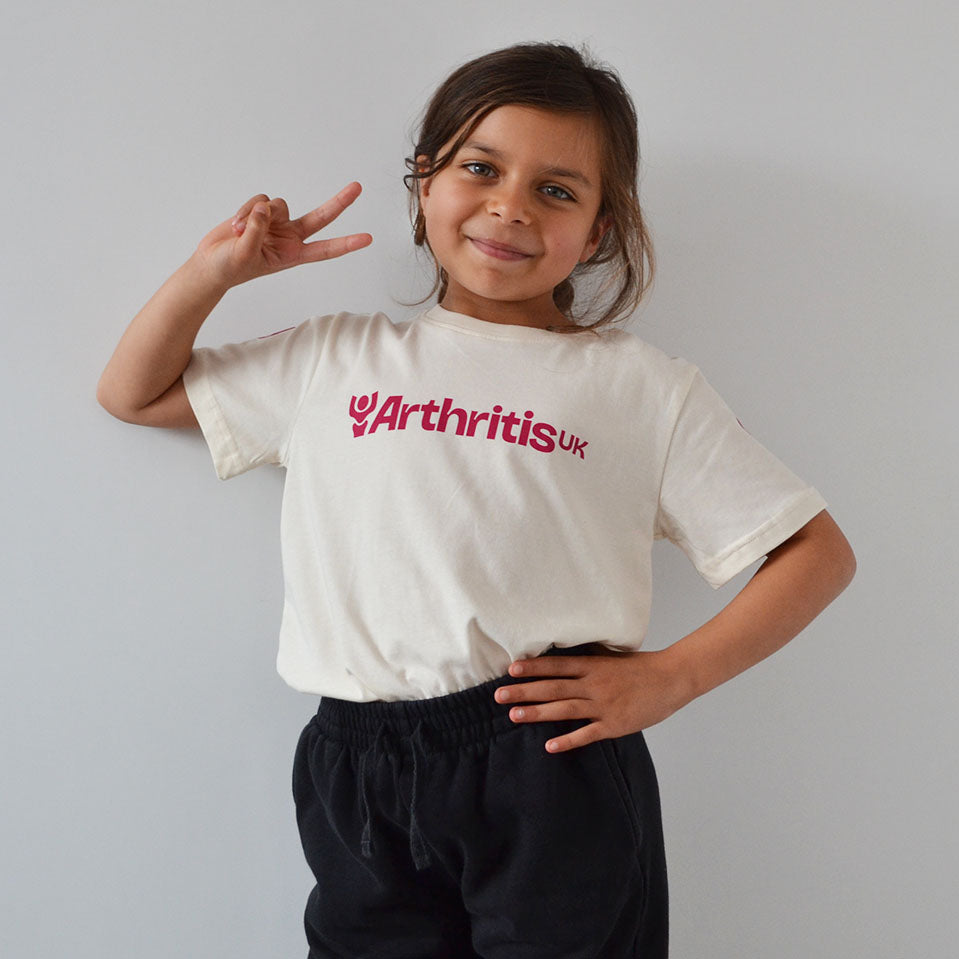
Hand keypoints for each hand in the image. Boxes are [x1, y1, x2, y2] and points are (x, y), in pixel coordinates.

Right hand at [193, 182, 372, 288]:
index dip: (346, 244)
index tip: (368, 239)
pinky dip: (245, 210)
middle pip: (320, 216)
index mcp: (293, 255)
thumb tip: (266, 206)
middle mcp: (290, 237)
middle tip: (358, 187)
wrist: (211, 262)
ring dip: (256, 215)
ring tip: (240, 232)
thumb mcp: (245, 255)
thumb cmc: (230, 268)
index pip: (326, 249)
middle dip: (339, 202)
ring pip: (278, 204)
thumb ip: (258, 230)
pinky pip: (260, 200)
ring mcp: (276, 222)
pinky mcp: (261, 211)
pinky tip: (235, 225)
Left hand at [494, 649, 692, 752]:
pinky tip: (549, 745)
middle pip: (553, 688)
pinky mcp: (615, 724)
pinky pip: (587, 733)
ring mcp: (604, 705)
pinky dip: (568, 740)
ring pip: (564, 709)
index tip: (511, 669)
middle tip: (498, 694)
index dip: (533, 668)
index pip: (557, 666)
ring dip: (537, 713)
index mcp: (593, 666)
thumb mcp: (611, 657)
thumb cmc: (641, 667)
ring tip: (513, 715)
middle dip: (524, 691)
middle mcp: (594, 684)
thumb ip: (588, 661)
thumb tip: (562, 660)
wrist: (672, 678)